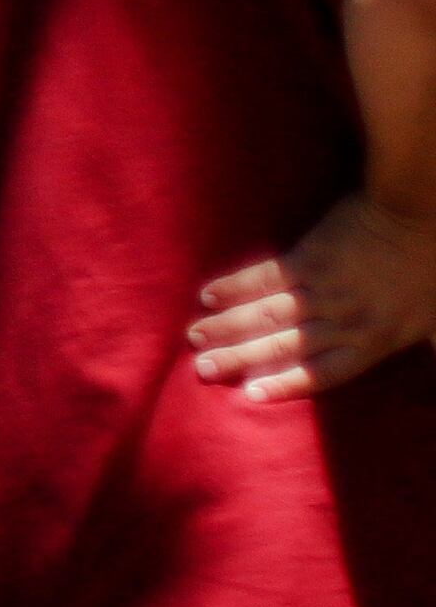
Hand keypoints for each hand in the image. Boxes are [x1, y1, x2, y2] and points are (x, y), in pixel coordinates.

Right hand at [190, 194, 435, 399]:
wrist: (417, 213)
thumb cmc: (431, 265)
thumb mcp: (432, 317)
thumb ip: (415, 341)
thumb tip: (413, 359)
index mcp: (376, 340)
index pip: (324, 373)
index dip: (285, 384)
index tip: (250, 393)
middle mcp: (344, 322)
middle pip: (283, 347)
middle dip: (239, 359)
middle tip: (202, 369)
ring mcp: (324, 290)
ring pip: (267, 315)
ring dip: (227, 327)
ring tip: (195, 336)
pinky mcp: (308, 259)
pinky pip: (264, 278)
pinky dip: (235, 287)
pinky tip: (209, 295)